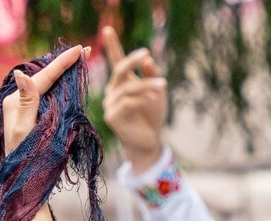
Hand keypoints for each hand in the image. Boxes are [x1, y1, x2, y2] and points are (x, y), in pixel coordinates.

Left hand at [3, 46, 87, 153]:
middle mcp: (20, 101)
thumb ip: (26, 101)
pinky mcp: (34, 116)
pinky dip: (62, 87)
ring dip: (64, 73)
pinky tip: (70, 82)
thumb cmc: (23, 157)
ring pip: (48, 85)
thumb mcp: (24, 128)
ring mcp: (27, 108)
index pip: (43, 77)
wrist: (22, 179)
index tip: (79, 50)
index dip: (62, 63)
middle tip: (83, 51)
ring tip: (79, 61)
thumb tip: (21, 72)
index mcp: (16, 101)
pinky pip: (49, 96)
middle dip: (63, 64)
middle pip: (45, 77)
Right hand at [102, 26, 167, 172]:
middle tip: (146, 54)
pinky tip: (153, 100)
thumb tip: (148, 59)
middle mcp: (113, 91)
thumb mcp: (157, 93)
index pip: (116, 61)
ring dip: (146, 85)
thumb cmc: (152, 116)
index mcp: (122, 83)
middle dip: (132, 61)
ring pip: (128, 88)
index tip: (108, 29)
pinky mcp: (112, 117)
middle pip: (119, 70)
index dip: (112, 46)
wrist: (150, 141)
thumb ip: (153, 76)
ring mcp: (110, 104)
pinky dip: (142, 100)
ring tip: (162, 86)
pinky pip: (127, 103)